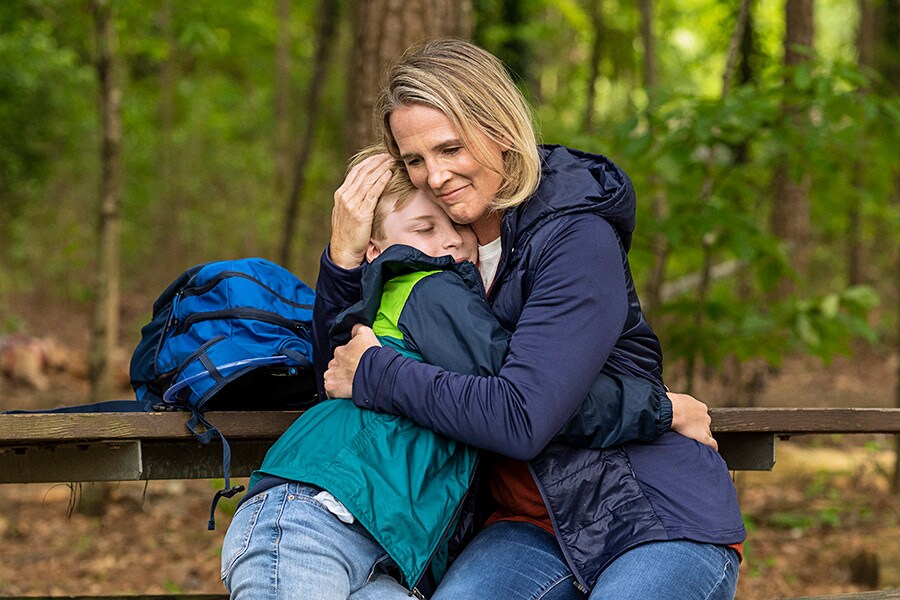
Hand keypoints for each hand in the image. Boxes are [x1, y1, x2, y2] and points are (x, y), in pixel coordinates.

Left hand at [324, 324, 380, 398]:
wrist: (375, 373)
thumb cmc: (371, 355)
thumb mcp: (366, 333)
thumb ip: (357, 329)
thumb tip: (354, 327)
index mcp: (340, 351)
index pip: (341, 354)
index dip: (349, 358)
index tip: (356, 362)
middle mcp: (333, 363)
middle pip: (335, 366)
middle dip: (342, 369)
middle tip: (354, 373)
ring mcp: (331, 376)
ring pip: (331, 378)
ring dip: (338, 380)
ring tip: (350, 383)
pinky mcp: (332, 389)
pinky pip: (330, 391)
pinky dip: (335, 392)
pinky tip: (344, 392)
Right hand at [329, 154, 393, 268]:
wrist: (343, 252)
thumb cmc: (349, 235)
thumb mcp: (347, 213)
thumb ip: (354, 200)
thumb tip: (367, 190)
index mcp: (341, 194)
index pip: (356, 172)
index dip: (369, 162)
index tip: (381, 155)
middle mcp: (344, 196)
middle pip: (362, 172)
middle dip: (376, 161)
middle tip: (389, 153)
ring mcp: (351, 204)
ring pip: (368, 179)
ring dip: (381, 167)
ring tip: (392, 160)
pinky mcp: (361, 213)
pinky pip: (372, 193)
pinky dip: (381, 181)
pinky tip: (389, 173)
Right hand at [668, 392, 717, 450]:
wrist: (673, 410)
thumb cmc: (671, 403)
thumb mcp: (678, 399)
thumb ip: (681, 404)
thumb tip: (674, 405)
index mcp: (701, 407)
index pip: (701, 416)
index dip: (696, 420)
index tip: (689, 423)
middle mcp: (705, 417)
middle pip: (705, 425)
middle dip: (699, 428)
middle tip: (689, 432)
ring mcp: (705, 427)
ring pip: (707, 434)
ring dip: (701, 436)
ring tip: (694, 442)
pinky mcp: (703, 436)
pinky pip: (712, 443)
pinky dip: (712, 447)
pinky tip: (711, 450)